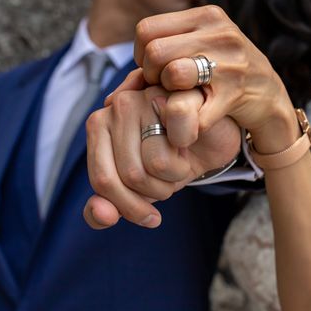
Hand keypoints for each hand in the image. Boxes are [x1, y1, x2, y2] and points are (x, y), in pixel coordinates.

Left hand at [84, 80, 240, 229]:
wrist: (211, 137)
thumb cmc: (169, 159)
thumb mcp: (137, 189)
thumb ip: (110, 206)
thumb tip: (101, 216)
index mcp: (99, 125)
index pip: (103, 180)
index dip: (129, 206)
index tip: (150, 216)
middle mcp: (119, 105)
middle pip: (131, 175)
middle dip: (157, 191)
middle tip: (170, 178)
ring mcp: (148, 95)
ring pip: (157, 162)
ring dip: (176, 174)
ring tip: (180, 159)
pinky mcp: (179, 94)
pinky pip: (180, 138)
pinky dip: (191, 147)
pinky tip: (193, 139)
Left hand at [128, 5, 298, 153]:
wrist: (270, 96)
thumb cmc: (224, 71)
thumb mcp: (202, 44)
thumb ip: (167, 48)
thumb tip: (123, 78)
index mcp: (207, 15)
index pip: (146, 29)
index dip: (141, 54)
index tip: (155, 69)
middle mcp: (220, 33)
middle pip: (155, 51)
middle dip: (151, 76)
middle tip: (163, 87)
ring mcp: (230, 62)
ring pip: (172, 73)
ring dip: (167, 93)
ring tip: (176, 98)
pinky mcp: (236, 93)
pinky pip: (191, 108)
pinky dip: (183, 121)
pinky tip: (190, 121)